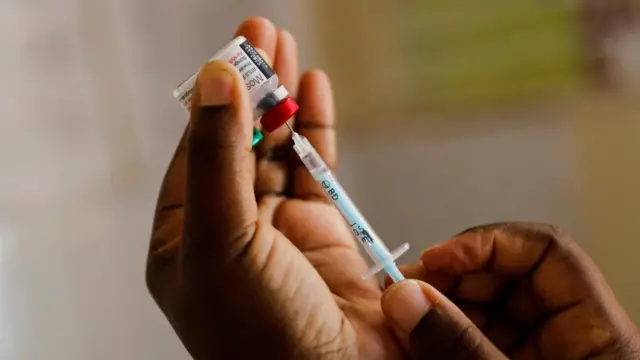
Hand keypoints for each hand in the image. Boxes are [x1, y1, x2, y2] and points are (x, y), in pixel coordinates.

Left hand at [145, 18, 403, 358]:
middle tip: (263, 33)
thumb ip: (217, 158)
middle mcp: (229, 228)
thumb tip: (213, 80)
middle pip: (237, 140)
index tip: (232, 50)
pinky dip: (318, 129)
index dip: (213, 97)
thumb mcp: (221, 240)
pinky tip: (317, 91)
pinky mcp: (324, 230)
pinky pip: (317, 168)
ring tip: (288, 49)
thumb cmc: (259, 332)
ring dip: (283, 99)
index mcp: (186, 236)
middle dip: (250, 86)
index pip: (196, 149)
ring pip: (278, 148)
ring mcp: (278, 228)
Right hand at [381, 222, 639, 358]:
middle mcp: (571, 337)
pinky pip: (479, 337)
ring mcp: (542, 354)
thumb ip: (459, 345)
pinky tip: (418, 340)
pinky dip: (446, 335)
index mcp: (599, 335)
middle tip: (407, 294)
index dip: (488, 243)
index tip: (437, 258)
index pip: (549, 252)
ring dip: (442, 307)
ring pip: (487, 307)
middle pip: (510, 276)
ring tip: (405, 320)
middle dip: (453, 279)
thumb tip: (406, 297)